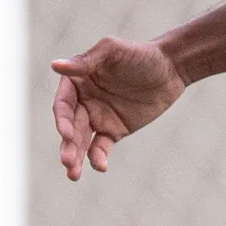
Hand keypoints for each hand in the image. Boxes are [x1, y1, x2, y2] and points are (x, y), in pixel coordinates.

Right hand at [52, 34, 189, 178]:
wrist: (170, 69)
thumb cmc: (139, 54)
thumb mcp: (112, 51)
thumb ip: (86, 61)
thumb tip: (55, 66)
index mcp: (77, 82)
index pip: (63, 104)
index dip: (62, 119)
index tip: (67, 133)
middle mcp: (83, 101)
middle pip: (70, 127)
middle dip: (68, 145)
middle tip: (67, 162)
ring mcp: (98, 118)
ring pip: (82, 141)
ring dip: (76, 156)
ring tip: (73, 174)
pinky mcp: (114, 131)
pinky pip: (101, 147)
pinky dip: (98, 158)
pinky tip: (100, 167)